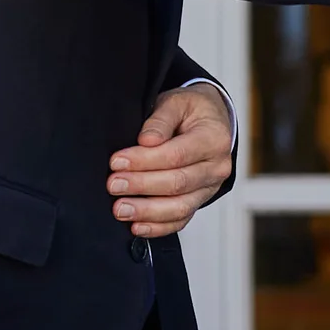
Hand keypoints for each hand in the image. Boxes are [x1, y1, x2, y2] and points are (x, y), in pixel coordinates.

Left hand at [107, 82, 233, 237]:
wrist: (210, 121)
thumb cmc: (191, 111)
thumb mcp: (177, 102)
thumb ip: (161, 120)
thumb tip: (146, 141)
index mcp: (214, 138)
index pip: (177, 155)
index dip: (145, 161)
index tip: (117, 161)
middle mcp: (216, 167)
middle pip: (178, 183)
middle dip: (141, 185)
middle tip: (113, 184)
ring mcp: (209, 187)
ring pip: (180, 207)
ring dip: (147, 211)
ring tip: (120, 209)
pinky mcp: (199, 201)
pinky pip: (180, 220)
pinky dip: (158, 227)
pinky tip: (136, 226)